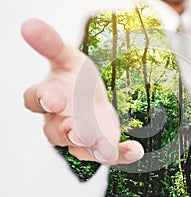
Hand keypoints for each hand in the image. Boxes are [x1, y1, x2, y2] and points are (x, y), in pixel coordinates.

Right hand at [21, 18, 143, 164]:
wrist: (91, 95)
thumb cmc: (76, 78)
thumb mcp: (67, 56)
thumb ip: (50, 44)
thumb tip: (29, 24)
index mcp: (48, 97)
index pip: (35, 100)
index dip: (41, 99)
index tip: (52, 97)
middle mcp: (59, 121)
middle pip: (57, 132)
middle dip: (69, 132)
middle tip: (83, 132)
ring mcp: (80, 136)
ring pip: (81, 148)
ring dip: (94, 149)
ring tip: (108, 150)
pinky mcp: (100, 144)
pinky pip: (108, 153)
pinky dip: (122, 154)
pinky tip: (135, 150)